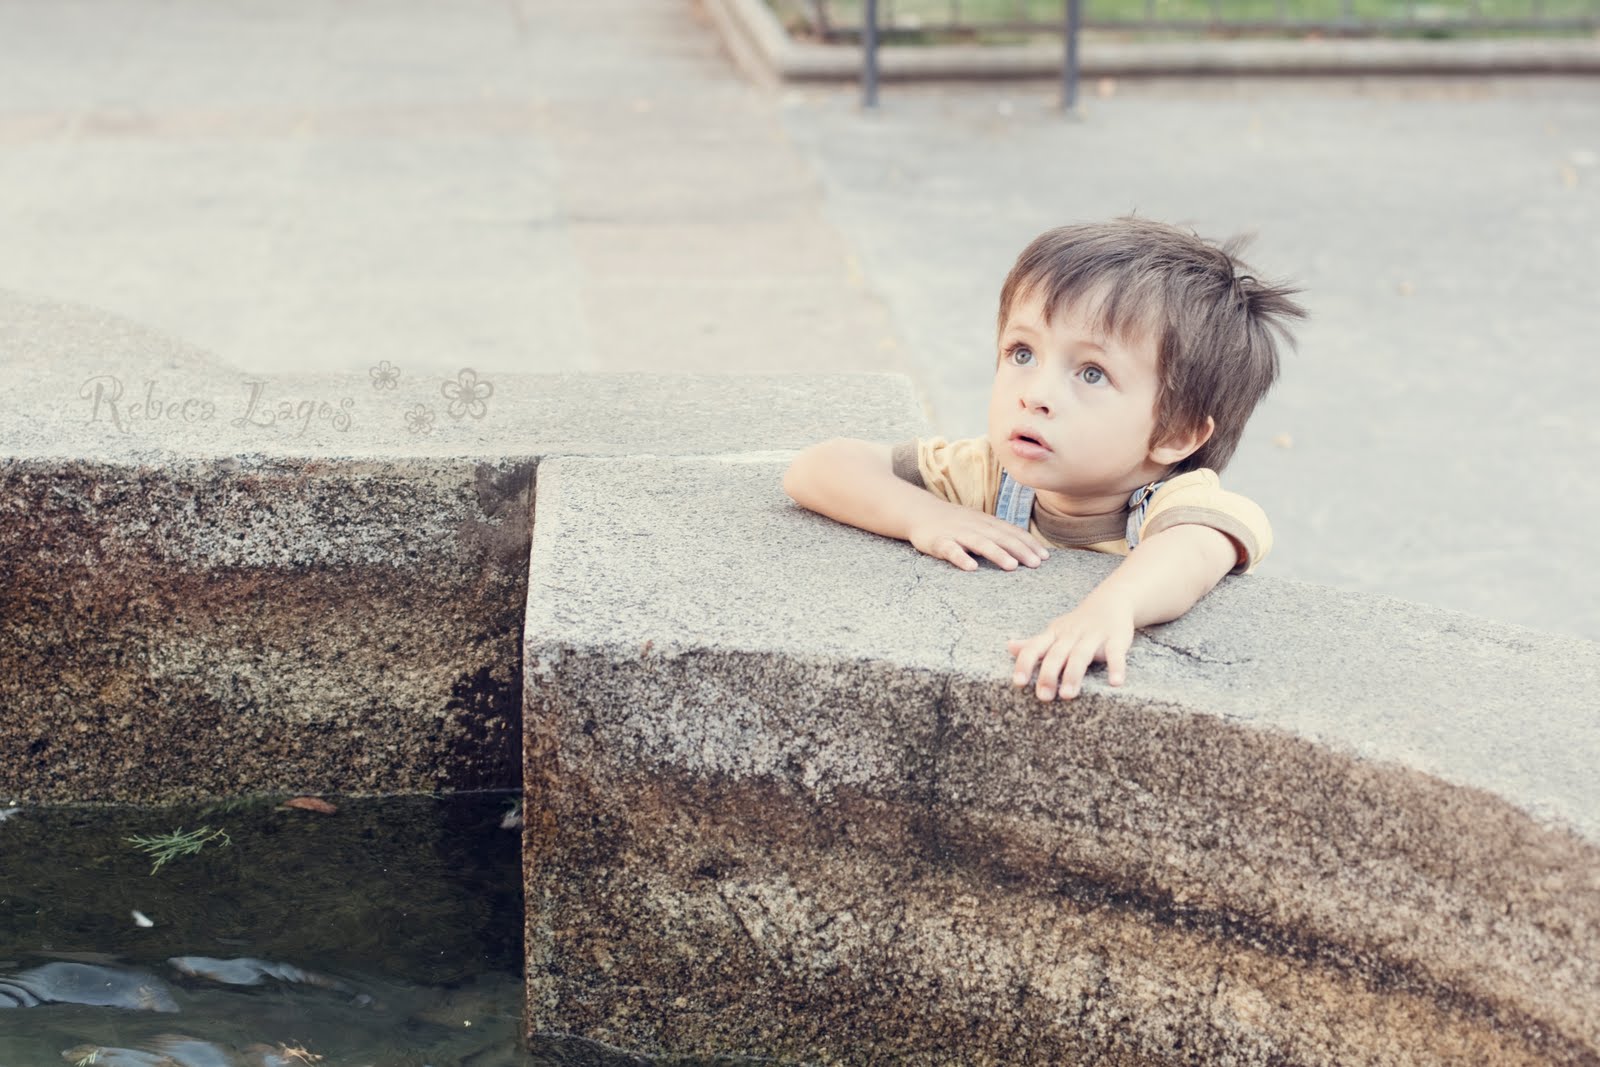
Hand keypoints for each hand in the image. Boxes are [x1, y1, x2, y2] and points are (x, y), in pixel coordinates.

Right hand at [907, 500, 1049, 571]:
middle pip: (1001, 538)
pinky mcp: (939, 542)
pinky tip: (972, 568)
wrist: (921, 512)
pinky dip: (961, 558)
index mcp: (987, 523)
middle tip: (1036, 564)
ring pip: (980, 543)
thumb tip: (1027, 548)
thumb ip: (999, 534)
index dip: (1028, 544)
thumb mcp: (980, 524)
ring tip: (1012, 566)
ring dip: (997, 554)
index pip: (1012, 532)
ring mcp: (957, 533)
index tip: (1045, 557)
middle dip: (1020, 550)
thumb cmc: (955, 522)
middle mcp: (975, 526)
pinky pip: (951, 550)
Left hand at [1007, 595, 1133, 700]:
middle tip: (1044, 697)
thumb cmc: (1078, 624)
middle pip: (1056, 654)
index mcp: (1054, 634)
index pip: (1034, 648)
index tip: (1018, 682)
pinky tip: (1115, 683)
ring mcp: (1093, 636)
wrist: (1111, 600)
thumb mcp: (1054, 631)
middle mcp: (1071, 635)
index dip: (1025, 664)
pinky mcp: (1116, 639)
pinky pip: (1115, 654)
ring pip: (1080, 655)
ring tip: (1067, 695)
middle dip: (1048, 675)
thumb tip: (1009, 647)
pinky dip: (1116, 667)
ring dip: (1073, 675)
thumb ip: (1034, 643)